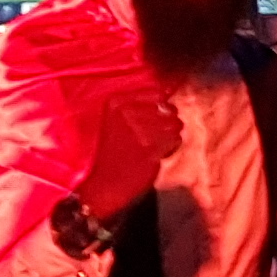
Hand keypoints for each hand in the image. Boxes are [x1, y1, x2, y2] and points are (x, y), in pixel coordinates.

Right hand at [81, 94, 183, 224]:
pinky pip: (175, 140)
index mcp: (116, 102)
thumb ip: (137, 106)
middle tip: (154, 134)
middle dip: (167, 121)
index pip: (157, 93)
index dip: (161, 105)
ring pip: (175, 123)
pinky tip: (155, 153)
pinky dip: (170, 147)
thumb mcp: (116, 121)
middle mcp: (127, 112)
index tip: (154, 117)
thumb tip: (167, 93)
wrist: (101, 184)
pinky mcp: (151, 147)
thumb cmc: (110, 152)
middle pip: (168, 108)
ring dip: (170, 134)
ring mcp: (139, 129)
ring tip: (153, 145)